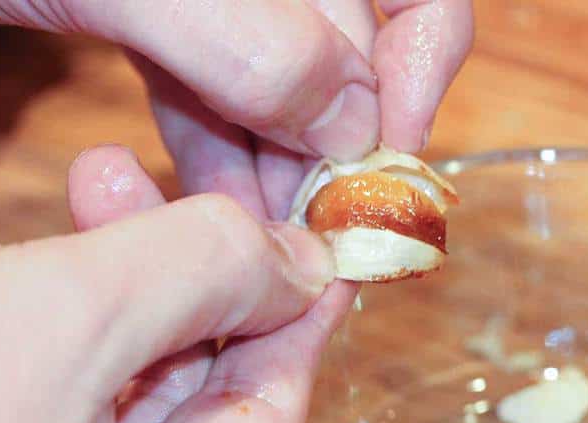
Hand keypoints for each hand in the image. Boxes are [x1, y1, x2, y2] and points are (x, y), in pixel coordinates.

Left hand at [0, 0, 474, 217]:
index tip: (383, 162)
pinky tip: (203, 201)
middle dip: (337, 151)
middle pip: (354, 63)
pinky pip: (224, 104)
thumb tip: (352, 127)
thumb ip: (247, 39)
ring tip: (249, 234)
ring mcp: (222, 6)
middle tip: (306, 232)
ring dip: (276, 173)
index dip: (418, 76)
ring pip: (288, 98)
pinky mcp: (169, 31)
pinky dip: (222, 159)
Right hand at [0, 145, 351, 422]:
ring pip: (113, 402)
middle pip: (187, 415)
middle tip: (198, 199)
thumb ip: (202, 275)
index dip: (293, 325)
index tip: (318, 250)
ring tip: (99, 194)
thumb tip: (299, 260)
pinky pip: (42, 415)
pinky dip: (44, 334)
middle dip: (188, 291)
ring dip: (109, 295)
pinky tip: (13, 270)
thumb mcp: (55, 316)